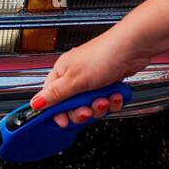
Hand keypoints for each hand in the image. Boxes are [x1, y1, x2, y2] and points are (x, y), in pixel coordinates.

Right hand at [29, 28, 151, 126]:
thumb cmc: (103, 55)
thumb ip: (54, 95)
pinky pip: (106, 101)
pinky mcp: (108, 84)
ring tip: (105, 98)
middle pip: (72, 106)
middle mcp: (76, 76)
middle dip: (83, 111)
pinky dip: (112, 101)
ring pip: (91, 106)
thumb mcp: (74, 80)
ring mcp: (93, 81)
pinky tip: (115, 94)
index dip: (57, 112)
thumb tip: (35, 104)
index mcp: (62, 73)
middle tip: (88, 109)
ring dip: (100, 106)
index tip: (64, 120)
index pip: (51, 99)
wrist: (133, 48)